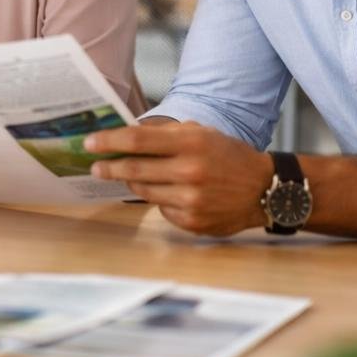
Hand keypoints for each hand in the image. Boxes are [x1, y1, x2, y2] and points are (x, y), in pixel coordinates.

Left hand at [85, 121, 273, 235]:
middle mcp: (190, 171)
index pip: (138, 140)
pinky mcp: (193, 222)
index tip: (90, 143)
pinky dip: (159, 200)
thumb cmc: (229, 157)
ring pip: (144, 191)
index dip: (109, 141)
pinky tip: (167, 193)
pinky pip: (161, 210)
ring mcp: (191, 200)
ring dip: (131, 183)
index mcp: (191, 143)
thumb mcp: (202, 134)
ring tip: (127, 176)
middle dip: (109, 167)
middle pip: (134, 169)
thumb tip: (127, 135)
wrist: (266, 190)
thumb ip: (166, 135)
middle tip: (95, 166)